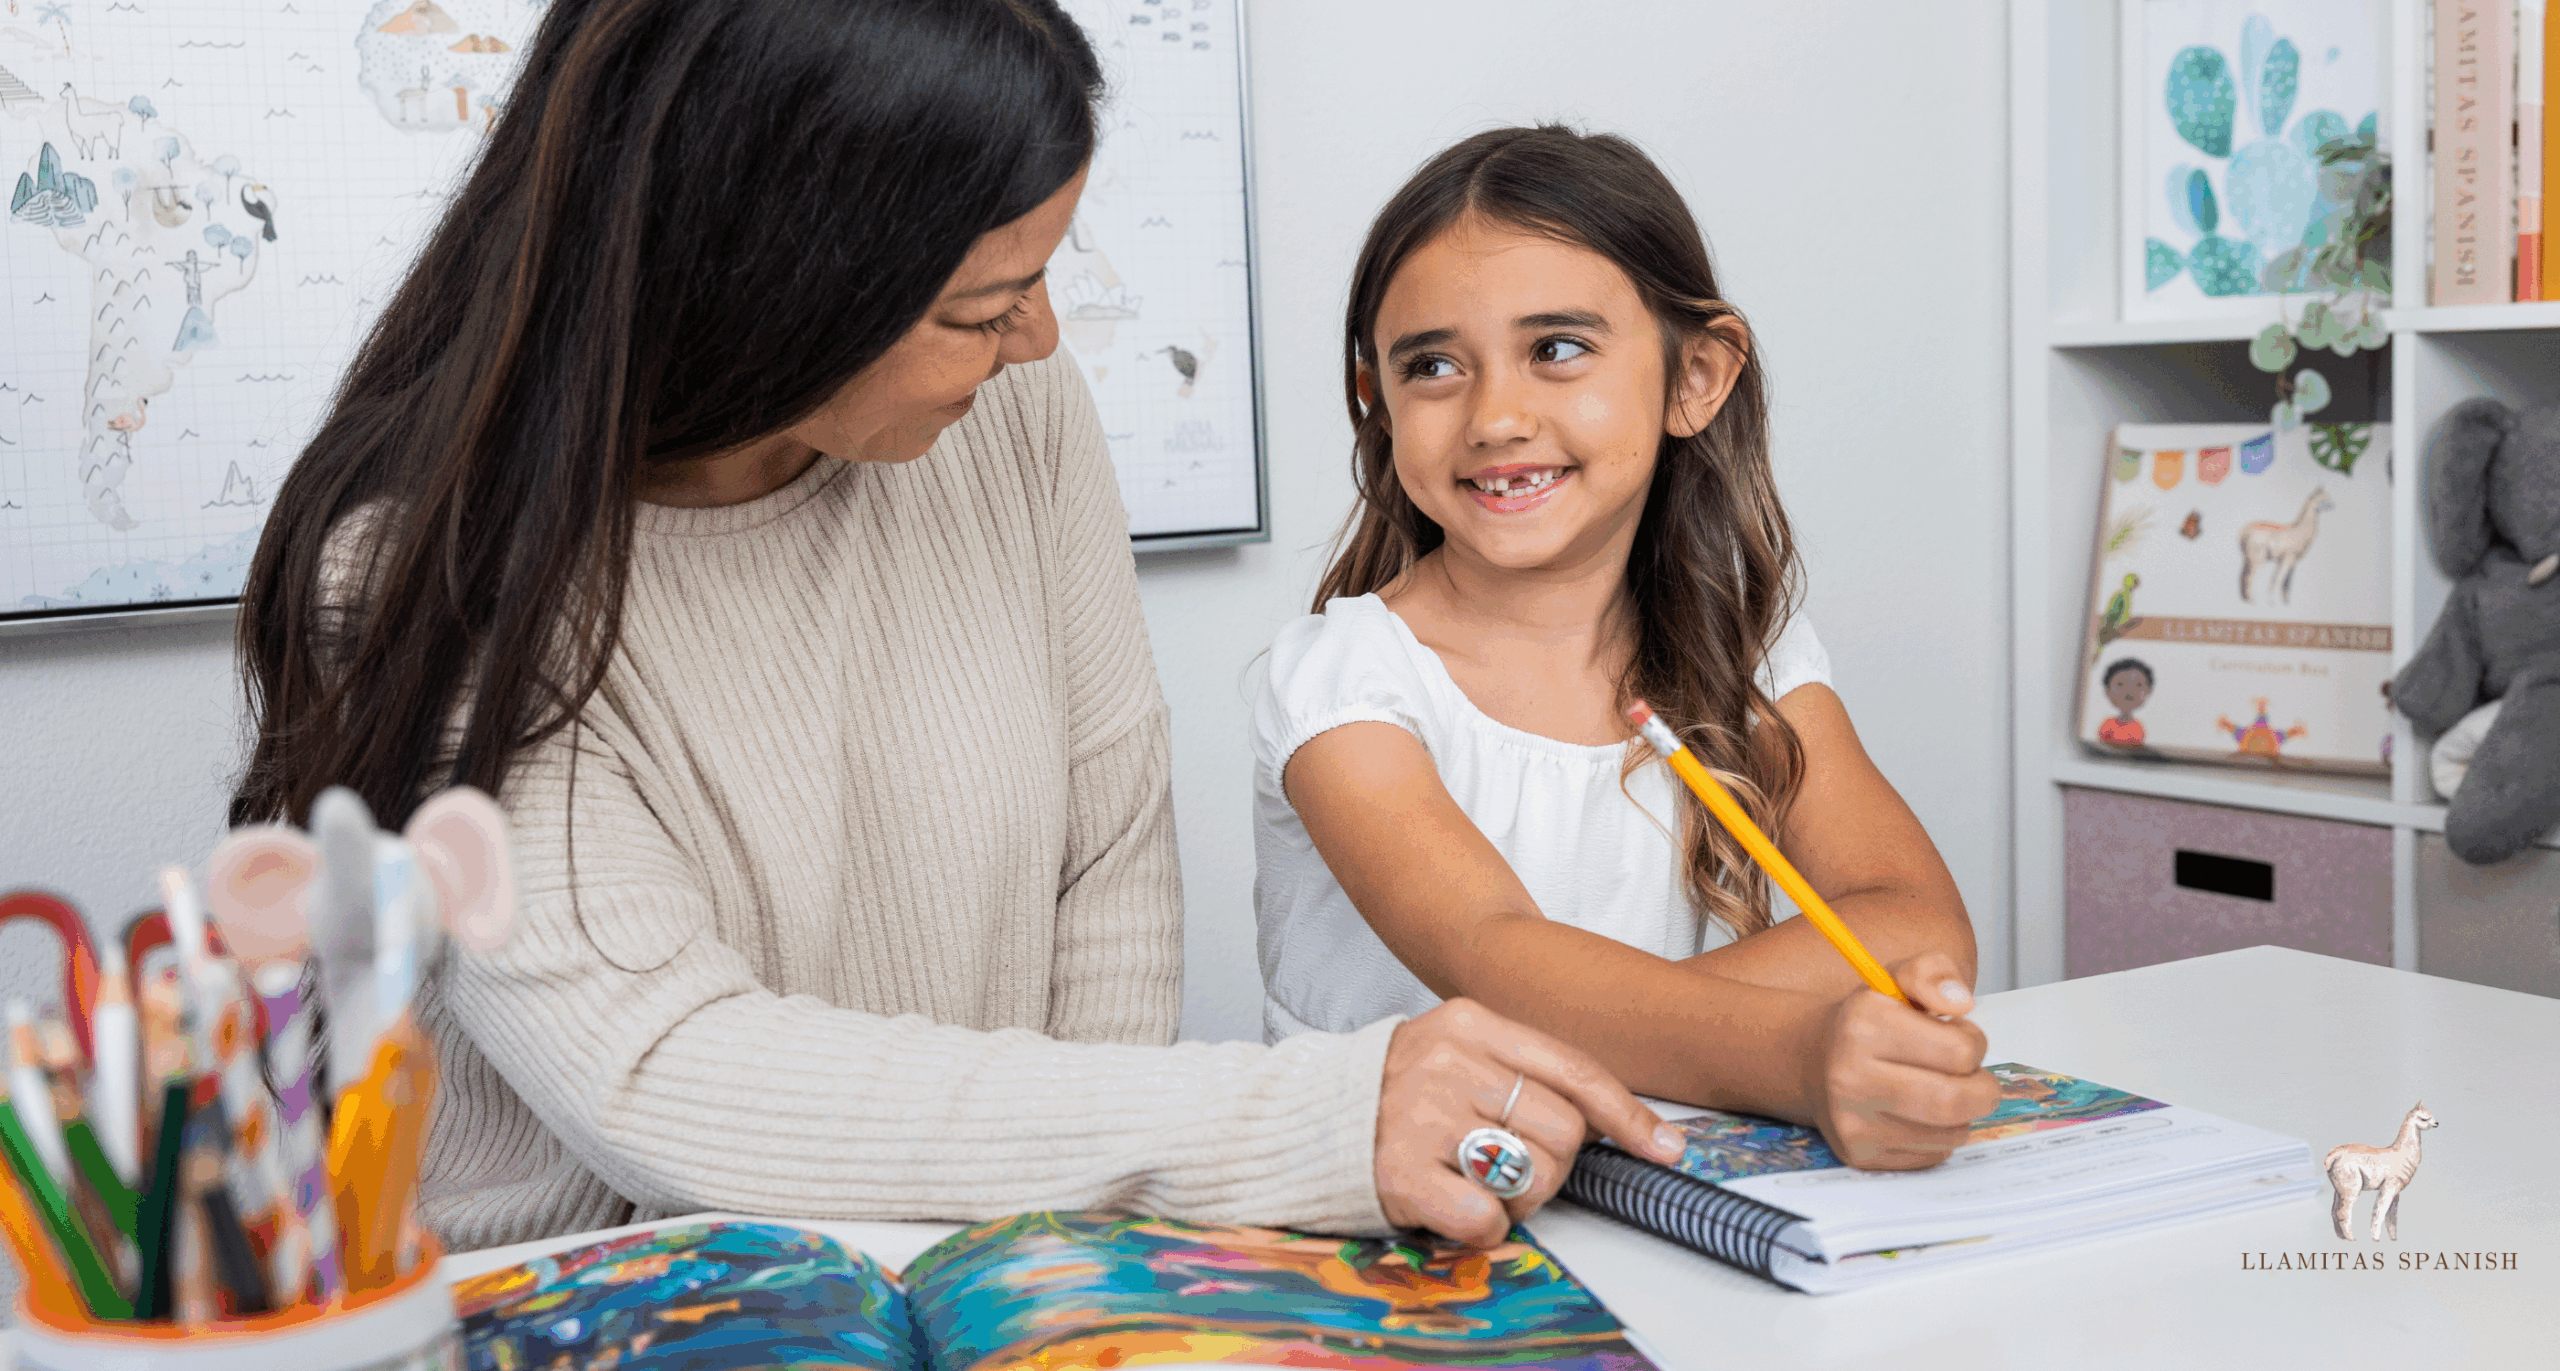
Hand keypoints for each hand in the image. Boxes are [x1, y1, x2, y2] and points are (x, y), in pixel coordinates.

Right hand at [1373, 997, 1685, 1247]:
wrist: (1302, 1120)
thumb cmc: (1395, 1092)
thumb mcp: (1457, 1051)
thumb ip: (1521, 1071)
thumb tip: (1613, 1121)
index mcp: (1471, 1022)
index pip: (1574, 1069)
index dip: (1628, 1115)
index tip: (1665, 1147)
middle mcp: (1448, 1060)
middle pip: (1564, 1130)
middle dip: (1553, 1164)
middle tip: (1507, 1166)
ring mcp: (1423, 1115)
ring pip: (1534, 1176)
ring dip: (1518, 1198)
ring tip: (1474, 1182)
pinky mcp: (1401, 1172)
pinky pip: (1488, 1218)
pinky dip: (1483, 1227)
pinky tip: (1452, 1205)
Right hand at [1796, 952, 2001, 1168]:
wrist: (1811, 1062)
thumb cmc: (1868, 1021)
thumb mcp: (1895, 978)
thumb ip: (1933, 972)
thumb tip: (1962, 1003)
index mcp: (1863, 1025)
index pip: (1961, 1051)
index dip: (1973, 1042)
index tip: (1958, 1036)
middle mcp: (1851, 1076)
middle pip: (1957, 1101)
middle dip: (1983, 1089)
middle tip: (1974, 1078)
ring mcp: (1853, 1121)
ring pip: (1952, 1133)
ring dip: (1962, 1114)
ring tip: (1941, 1090)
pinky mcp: (1861, 1156)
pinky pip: (1933, 1155)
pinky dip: (1939, 1136)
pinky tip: (1918, 1115)